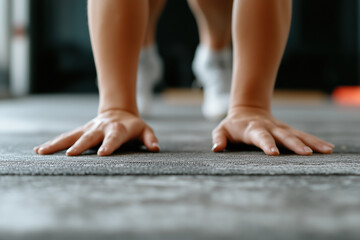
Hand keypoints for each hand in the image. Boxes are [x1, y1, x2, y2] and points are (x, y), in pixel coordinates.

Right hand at [34, 109, 159, 155]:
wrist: (118, 112)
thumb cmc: (133, 126)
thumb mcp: (144, 130)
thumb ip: (150, 139)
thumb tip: (156, 148)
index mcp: (118, 129)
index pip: (114, 137)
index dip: (109, 144)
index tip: (102, 154)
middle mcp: (100, 128)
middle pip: (89, 137)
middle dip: (81, 145)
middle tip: (71, 154)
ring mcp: (88, 129)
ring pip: (72, 136)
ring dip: (58, 144)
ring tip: (42, 152)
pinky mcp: (80, 131)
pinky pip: (65, 137)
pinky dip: (53, 143)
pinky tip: (39, 150)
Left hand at [211, 106, 333, 155]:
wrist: (247, 110)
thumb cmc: (232, 125)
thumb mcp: (221, 129)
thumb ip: (219, 138)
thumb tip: (216, 149)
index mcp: (253, 129)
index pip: (260, 136)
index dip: (267, 144)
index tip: (274, 153)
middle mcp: (269, 128)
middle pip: (283, 136)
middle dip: (294, 144)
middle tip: (306, 154)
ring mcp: (280, 128)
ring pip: (298, 135)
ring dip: (311, 142)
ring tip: (326, 150)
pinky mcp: (288, 130)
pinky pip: (303, 135)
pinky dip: (315, 141)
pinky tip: (328, 148)